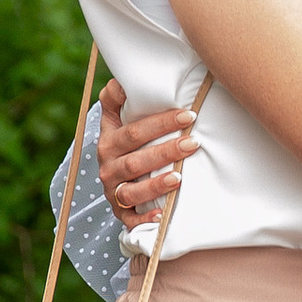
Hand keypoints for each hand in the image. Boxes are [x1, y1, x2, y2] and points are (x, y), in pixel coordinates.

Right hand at [95, 77, 195, 225]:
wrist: (113, 175)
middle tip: (193, 142)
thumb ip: (115, 98)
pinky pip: (131, 220)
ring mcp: (113, 192)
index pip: (133, 131)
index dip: (159, 123)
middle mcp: (108, 167)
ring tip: (179, 178)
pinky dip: (146, 218)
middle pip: (136, 161)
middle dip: (166, 152)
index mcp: (109, 142)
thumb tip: (120, 81)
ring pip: (132, 191)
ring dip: (156, 185)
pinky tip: (162, 213)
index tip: (187, 115)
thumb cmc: (125, 141)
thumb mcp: (115, 118)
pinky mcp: (121, 213)